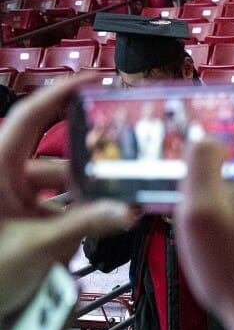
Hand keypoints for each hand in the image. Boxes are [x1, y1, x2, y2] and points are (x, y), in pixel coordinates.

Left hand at [0, 77, 133, 316]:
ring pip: (62, 191)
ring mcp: (15, 206)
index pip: (30, 118)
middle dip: (91, 167)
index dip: (60, 95)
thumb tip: (126, 210)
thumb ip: (86, 225)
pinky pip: (60, 214)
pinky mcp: (26, 228)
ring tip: (113, 211)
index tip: (92, 82)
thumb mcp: (38, 247)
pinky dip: (80, 220)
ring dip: (87, 202)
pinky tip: (98, 228)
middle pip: (57, 160)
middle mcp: (5, 183)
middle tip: (123, 164)